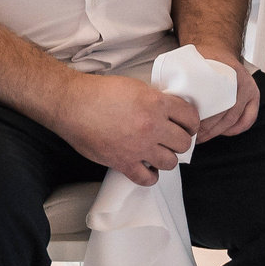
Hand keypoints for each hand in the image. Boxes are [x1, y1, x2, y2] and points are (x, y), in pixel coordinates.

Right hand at [50, 72, 199, 185]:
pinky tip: (146, 168)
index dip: (192, 122)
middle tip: (173, 139)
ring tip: (159, 153)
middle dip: (180, 141)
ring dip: (166, 158)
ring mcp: (139, 147)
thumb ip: (154, 100)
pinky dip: (150, 176)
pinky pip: (147, 178)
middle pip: (184, 143)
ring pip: (170, 162)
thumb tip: (167, 111)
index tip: (188, 125)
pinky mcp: (123, 163)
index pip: (190, 116)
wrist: (72, 104)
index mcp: (156, 103)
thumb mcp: (135, 86)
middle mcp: (152, 126)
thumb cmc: (99, 93)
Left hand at [188, 44, 260, 142]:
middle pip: (224, 114)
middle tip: (192, 134)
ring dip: (216, 131)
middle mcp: (241, 80)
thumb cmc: (204, 57)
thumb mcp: (193, 61)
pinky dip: (234, 129)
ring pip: (234, 119)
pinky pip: (247, 119)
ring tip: (202, 136)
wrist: (217, 47)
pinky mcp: (254, 96)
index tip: (188, 123)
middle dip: (207, 129)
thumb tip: (168, 95)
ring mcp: (249, 89)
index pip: (214, 101)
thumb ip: (184, 75)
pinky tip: (221, 132)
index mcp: (226, 71)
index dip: (201, 117)